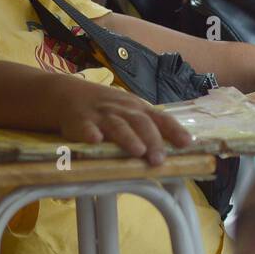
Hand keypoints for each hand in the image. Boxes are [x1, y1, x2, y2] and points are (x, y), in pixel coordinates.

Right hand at [56, 77, 193, 165]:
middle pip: (141, 123)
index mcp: (138, 109)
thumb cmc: (107, 108)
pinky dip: (89, 133)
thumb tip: (174, 150)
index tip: (187, 144)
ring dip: (128, 138)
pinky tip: (95, 140)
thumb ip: (149, 127)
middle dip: (152, 140)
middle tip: (159, 160)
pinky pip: (85, 127)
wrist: (68, 93)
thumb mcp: (129, 111)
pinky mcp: (79, 121)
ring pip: (117, 125)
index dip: (174, 130)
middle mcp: (123, 110)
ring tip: (138, 151)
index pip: (161, 118)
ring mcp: (101, 115)